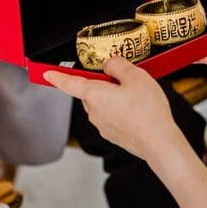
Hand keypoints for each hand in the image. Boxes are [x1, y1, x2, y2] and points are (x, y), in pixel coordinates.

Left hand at [43, 59, 184, 165]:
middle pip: (91, 91)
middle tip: (125, 79)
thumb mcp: (135, 76)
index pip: (69, 83)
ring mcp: (103, 126)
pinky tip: (139, 110)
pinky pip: (112, 117)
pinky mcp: (113, 135)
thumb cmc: (147, 111)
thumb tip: (109, 65)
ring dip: (114, 98)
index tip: (48, 74)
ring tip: (137, 97)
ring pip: (103, 104)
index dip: (57, 77)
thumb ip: (118, 65)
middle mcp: (94, 112)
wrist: (159, 142)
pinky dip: (121, 111)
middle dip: (103, 84)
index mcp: (94, 94)